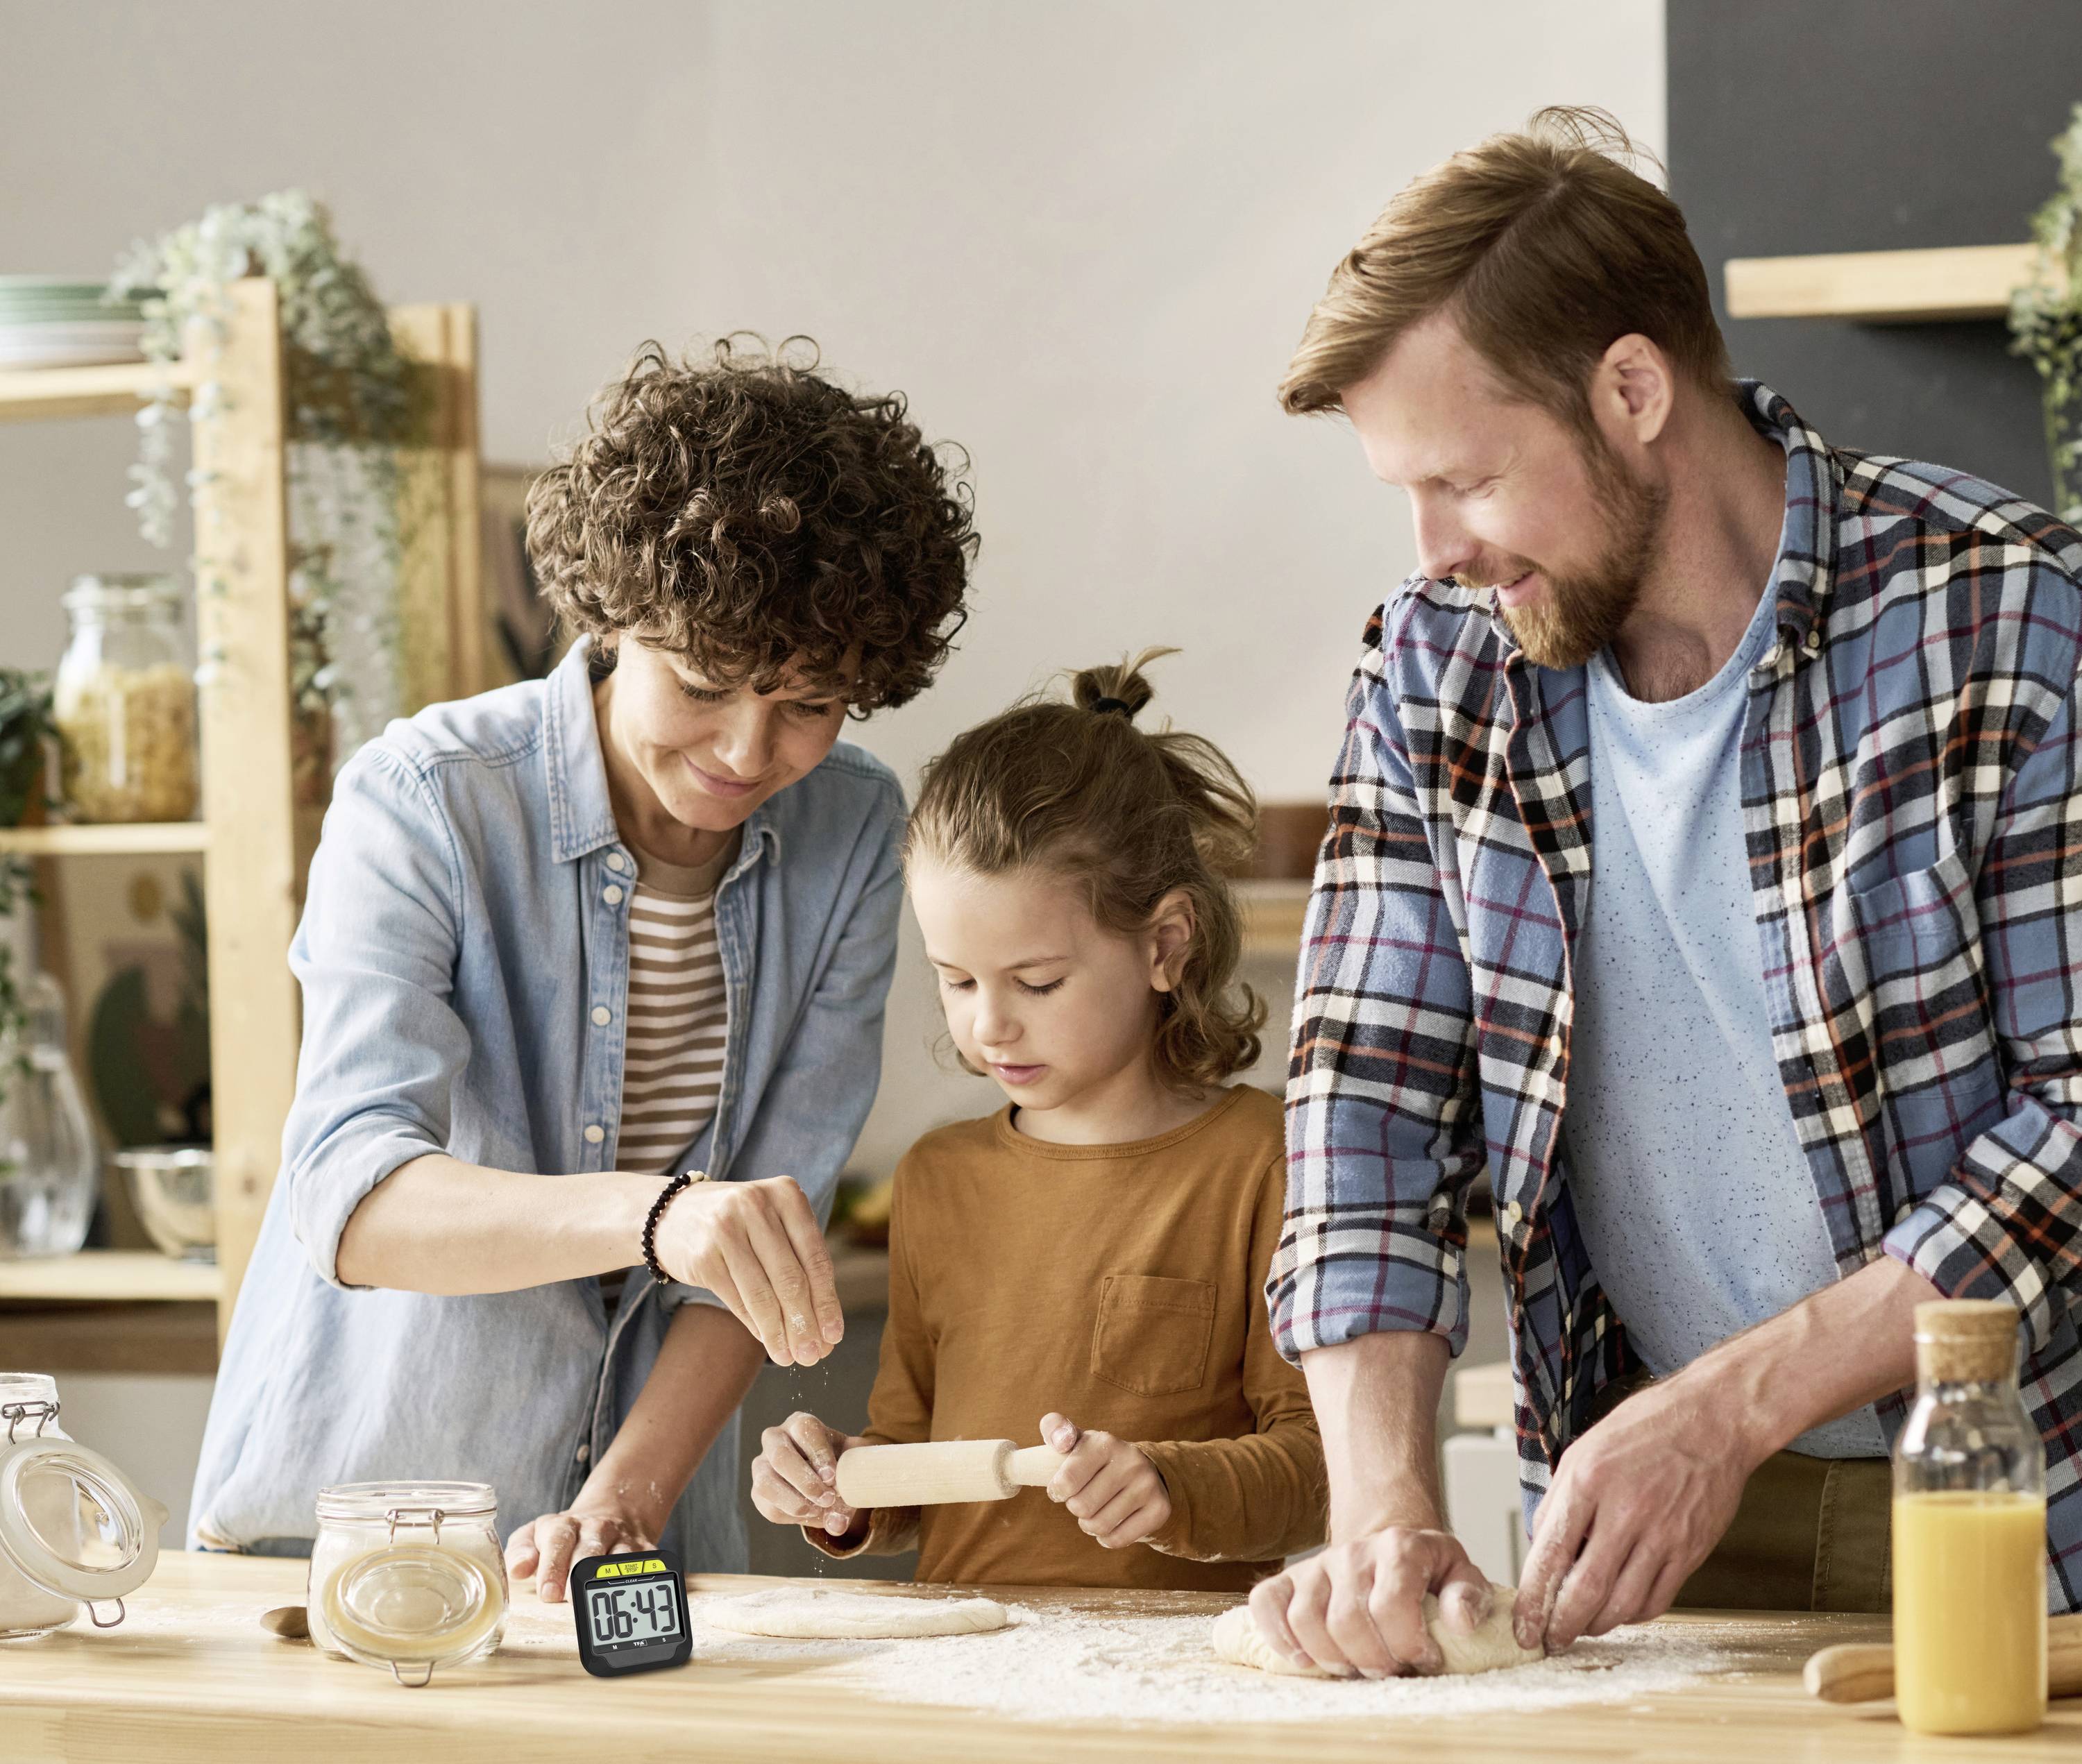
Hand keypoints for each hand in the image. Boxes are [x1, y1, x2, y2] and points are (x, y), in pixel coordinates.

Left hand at [507, 1502, 658, 1604]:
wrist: (610, 1514)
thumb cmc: (565, 1537)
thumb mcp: (536, 1535)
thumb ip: (520, 1551)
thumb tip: (517, 1571)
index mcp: (564, 1525)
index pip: (558, 1541)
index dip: (552, 1567)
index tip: (548, 1593)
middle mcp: (596, 1528)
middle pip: (589, 1551)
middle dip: (578, 1577)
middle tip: (570, 1601)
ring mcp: (622, 1538)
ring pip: (619, 1557)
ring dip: (609, 1580)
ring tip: (600, 1601)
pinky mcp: (644, 1549)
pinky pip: (646, 1564)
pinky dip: (641, 1578)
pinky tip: (633, 1594)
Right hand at [651, 1175, 844, 1366]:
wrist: (672, 1213)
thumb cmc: (740, 1225)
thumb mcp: (774, 1225)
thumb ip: (801, 1263)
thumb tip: (826, 1329)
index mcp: (786, 1194)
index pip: (816, 1257)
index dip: (827, 1301)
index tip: (834, 1335)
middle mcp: (757, 1205)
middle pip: (791, 1278)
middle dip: (805, 1323)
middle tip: (814, 1355)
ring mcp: (726, 1229)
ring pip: (763, 1293)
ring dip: (779, 1332)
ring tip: (790, 1357)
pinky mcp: (703, 1255)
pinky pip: (737, 1300)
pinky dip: (755, 1325)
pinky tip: (768, 1342)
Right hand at [751, 1411, 867, 1537]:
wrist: (826, 1475)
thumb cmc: (840, 1461)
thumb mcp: (852, 1464)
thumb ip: (851, 1488)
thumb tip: (837, 1526)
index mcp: (800, 1423)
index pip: (805, 1431)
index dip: (819, 1455)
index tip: (832, 1477)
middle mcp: (776, 1439)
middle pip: (781, 1456)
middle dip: (805, 1482)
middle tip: (828, 1499)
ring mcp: (762, 1465)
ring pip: (766, 1484)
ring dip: (795, 1503)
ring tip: (820, 1510)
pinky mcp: (758, 1491)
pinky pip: (769, 1508)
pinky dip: (792, 1517)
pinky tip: (813, 1515)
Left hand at [1039, 1412, 1170, 1549]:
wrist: (1140, 1469)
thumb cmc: (1094, 1458)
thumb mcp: (1075, 1439)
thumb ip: (1055, 1428)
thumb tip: (1061, 1440)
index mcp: (1105, 1442)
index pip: (1066, 1481)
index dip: (1057, 1491)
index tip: (1061, 1488)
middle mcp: (1131, 1461)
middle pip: (1082, 1507)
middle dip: (1075, 1508)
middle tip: (1082, 1499)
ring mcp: (1148, 1485)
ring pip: (1099, 1526)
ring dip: (1089, 1525)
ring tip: (1094, 1512)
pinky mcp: (1159, 1509)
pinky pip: (1118, 1539)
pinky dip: (1107, 1538)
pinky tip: (1110, 1523)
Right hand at [1248, 1526, 1489, 1676]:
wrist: (1389, 1548)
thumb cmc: (1428, 1573)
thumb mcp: (1460, 1575)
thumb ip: (1469, 1596)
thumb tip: (1461, 1623)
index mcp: (1400, 1547)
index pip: (1391, 1605)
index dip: (1408, 1644)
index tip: (1423, 1658)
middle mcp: (1353, 1551)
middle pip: (1347, 1620)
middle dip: (1372, 1660)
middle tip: (1390, 1669)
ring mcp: (1317, 1563)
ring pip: (1306, 1620)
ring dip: (1331, 1658)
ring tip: (1355, 1667)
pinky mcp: (1289, 1578)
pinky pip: (1267, 1604)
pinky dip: (1278, 1637)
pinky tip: (1304, 1658)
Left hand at [1514, 1373, 1752, 1652]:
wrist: (1713, 1421)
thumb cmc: (1645, 1429)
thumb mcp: (1584, 1450)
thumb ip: (1560, 1501)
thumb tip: (1540, 1549)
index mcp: (1588, 1481)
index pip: (1550, 1554)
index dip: (1532, 1599)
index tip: (1523, 1624)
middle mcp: (1625, 1511)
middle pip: (1585, 1591)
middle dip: (1561, 1626)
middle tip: (1549, 1640)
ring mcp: (1662, 1534)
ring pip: (1622, 1606)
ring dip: (1596, 1626)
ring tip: (1582, 1627)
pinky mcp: (1690, 1550)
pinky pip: (1657, 1600)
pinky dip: (1633, 1615)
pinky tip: (1620, 1610)